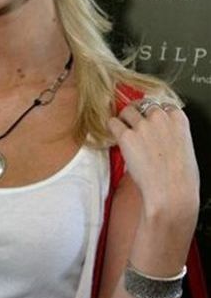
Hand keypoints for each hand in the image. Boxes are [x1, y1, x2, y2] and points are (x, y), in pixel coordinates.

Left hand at [108, 101, 199, 232]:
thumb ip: (173, 134)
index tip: (151, 121)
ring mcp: (142, 126)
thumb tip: (163, 135)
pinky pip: (113, 123)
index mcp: (178, 119)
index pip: (163, 105)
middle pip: (144, 105)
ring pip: (127, 110)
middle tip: (135, 125)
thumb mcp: (185, 148)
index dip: (154, 114)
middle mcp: (160, 118)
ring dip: (124, 119)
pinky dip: (112, 128)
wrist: (171, 193)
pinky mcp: (126, 136)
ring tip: (123, 130)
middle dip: (139, 114)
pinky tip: (114, 136)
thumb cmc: (181, 179)